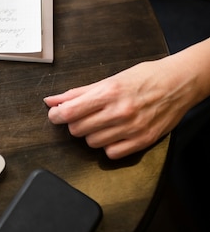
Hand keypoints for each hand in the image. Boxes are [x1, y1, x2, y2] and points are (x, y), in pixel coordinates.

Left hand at [44, 46, 209, 158]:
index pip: (70, 112)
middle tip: (84, 115)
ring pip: (92, 143)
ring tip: (102, 122)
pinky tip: (114, 133)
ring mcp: (131, 128)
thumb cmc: (145, 78)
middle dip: (75, 123)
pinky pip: (111, 153)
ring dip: (92, 134)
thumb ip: (78, 93)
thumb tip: (52, 100)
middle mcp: (119, 112)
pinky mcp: (142, 141)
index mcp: (109, 92)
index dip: (57, 115)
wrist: (178, 83)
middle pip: (77, 129)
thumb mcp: (110, 79)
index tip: (56, 114)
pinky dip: (108, 145)